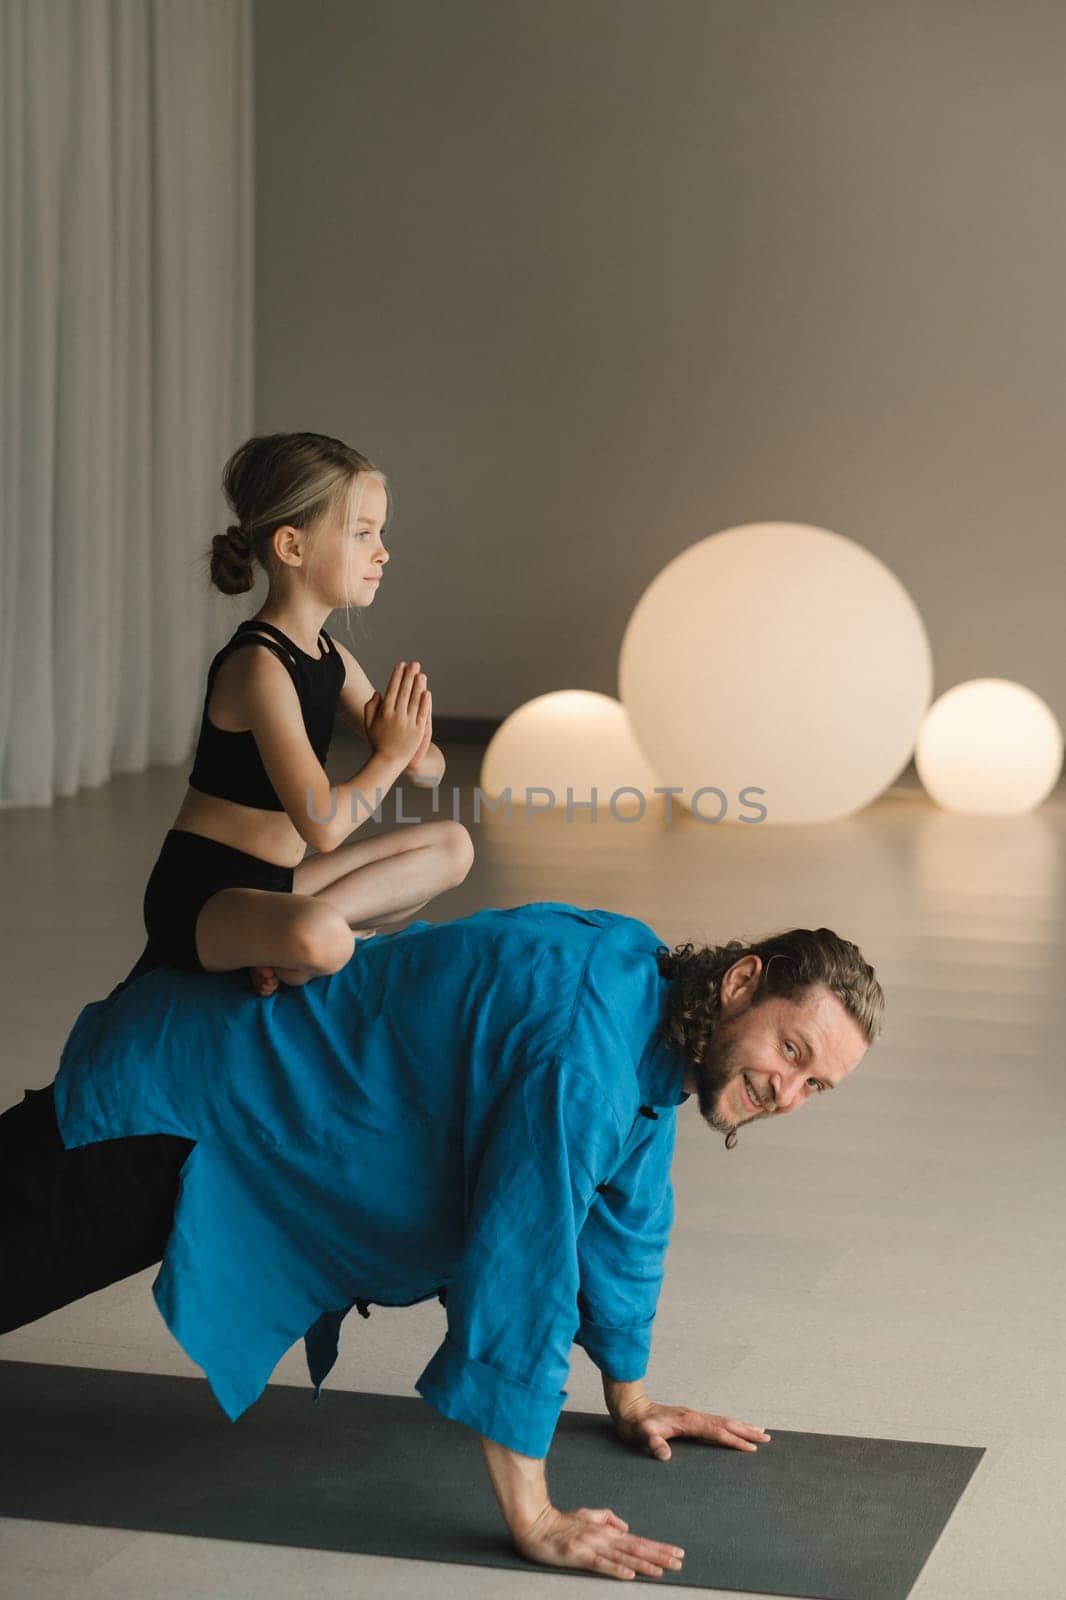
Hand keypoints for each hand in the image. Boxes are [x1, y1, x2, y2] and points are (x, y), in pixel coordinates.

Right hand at [363, 660, 429, 766]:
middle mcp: (397, 716)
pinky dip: (425, 703)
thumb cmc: (377, 741)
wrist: (389, 761)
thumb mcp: (368, 724)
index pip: (392, 689)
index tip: (400, 665)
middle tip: (414, 664)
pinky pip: (422, 714)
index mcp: (384, 713)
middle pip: (404, 692)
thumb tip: (378, 692)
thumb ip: (370, 707)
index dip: (396, 676)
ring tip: (421, 674)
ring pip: (414, 701)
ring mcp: (408, 723)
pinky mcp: (418, 731)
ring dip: (418, 686)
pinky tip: (427, 693)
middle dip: (409, 676)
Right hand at [514, 1504, 684, 1582]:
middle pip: (636, 1548)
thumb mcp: (587, 1515)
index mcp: (607, 1531)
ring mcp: (592, 1546)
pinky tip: (630, 1574)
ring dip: (644, 1564)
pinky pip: (600, 1565)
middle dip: (659, 1556)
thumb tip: (625, 1527)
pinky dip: (616, 1569)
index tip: (677, 1553)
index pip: (638, 1541)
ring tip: (662, 1570)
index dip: (658, 1547)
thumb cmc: (560, 1523)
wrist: (535, 1525)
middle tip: (679, 1562)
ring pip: (623, 1557)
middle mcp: (603, 1538)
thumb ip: (607, 1519)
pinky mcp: (579, 1556)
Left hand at [612, 1395, 770, 1461]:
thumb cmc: (636, 1424)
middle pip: (726, 1424)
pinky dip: (730, 1426)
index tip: (751, 1448)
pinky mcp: (690, 1419)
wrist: (629, 1408)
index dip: (733, 1440)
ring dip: (741, 1426)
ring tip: (760, 1431)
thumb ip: (653, 1443)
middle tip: (767, 1437)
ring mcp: (693, 1416)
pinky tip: (734, 1429)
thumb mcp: (641, 1434)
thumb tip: (665, 1456)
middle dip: (746, 1431)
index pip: (716, 1432)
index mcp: (688, 1421)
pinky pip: (716, 1422)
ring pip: (723, 1421)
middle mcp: (694, 1416)